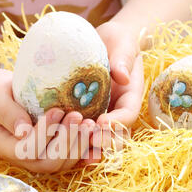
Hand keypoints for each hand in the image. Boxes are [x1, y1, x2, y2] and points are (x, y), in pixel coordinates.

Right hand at [0, 69, 94, 172]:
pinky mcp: (51, 151)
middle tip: (78, 117)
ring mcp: (38, 158)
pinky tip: (98, 143)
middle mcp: (22, 158)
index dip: (43, 134)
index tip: (55, 110)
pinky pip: (71, 159)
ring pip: (62, 163)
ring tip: (90, 123)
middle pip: (48, 162)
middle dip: (66, 141)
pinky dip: (86, 153)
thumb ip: (6, 112)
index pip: (26, 150)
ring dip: (79, 145)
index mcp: (4, 145)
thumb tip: (24, 130)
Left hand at [86, 21, 143, 162]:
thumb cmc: (116, 42)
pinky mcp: (85, 118)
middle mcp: (116, 113)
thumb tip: (122, 76)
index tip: (103, 123)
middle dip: (104, 142)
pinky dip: (75, 145)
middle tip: (88, 140)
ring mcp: (101, 118)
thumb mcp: (123, 44)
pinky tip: (62, 148)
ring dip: (89, 148)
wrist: (103, 43)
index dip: (117, 123)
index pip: (128, 115)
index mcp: (129, 98)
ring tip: (75, 149)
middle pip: (116, 136)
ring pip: (99, 141)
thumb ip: (123, 58)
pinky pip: (82, 136)